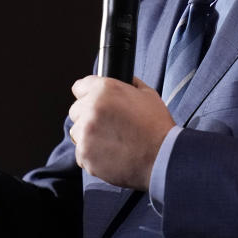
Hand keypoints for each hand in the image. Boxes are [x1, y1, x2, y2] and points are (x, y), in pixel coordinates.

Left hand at [68, 75, 174, 190]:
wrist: (162, 157)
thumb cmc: (157, 126)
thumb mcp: (147, 94)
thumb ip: (129, 84)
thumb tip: (124, 80)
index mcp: (104, 89)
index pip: (79, 87)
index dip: (88, 95)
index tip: (93, 102)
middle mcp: (91, 108)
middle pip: (76, 110)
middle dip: (88, 116)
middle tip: (107, 125)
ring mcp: (85, 132)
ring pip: (77, 131)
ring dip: (88, 136)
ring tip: (110, 141)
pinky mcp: (84, 154)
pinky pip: (81, 152)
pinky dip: (91, 154)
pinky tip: (110, 154)